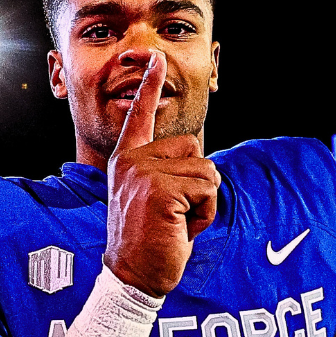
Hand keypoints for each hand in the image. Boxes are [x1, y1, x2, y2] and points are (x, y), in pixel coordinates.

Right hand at [103, 51, 219, 295]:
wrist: (132, 277)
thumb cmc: (149, 243)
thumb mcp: (153, 200)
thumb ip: (166, 174)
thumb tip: (199, 160)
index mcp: (127, 161)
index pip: (140, 117)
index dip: (151, 86)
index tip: (155, 59)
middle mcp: (132, 161)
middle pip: (195, 148)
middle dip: (199, 184)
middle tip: (175, 214)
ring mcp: (144, 173)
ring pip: (207, 171)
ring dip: (204, 203)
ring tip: (177, 224)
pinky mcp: (160, 189)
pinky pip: (208, 189)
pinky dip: (205, 213)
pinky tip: (180, 229)